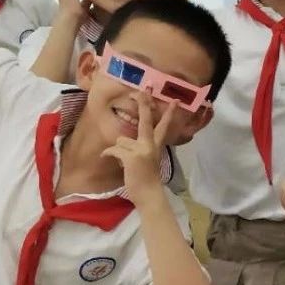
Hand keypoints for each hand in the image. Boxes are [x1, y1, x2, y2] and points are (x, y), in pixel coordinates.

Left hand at [101, 91, 172, 207]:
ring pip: (121, 139)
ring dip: (118, 150)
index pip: (164, 127)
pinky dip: (108, 154)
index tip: (176, 101)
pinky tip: (108, 159)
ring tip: (123, 162)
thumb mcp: (146, 161)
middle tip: (144, 90)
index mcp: (156, 146)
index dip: (170, 114)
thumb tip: (121, 144)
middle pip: (147, 121)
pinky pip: (113, 149)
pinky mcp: (131, 157)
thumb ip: (138, 149)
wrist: (149, 194)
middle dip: (144, 104)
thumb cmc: (147, 179)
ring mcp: (141, 150)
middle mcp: (150, 145)